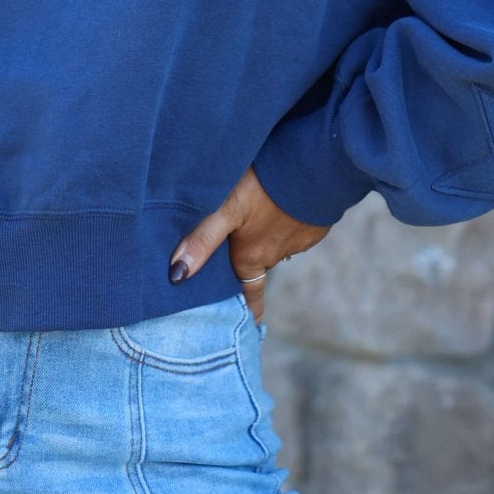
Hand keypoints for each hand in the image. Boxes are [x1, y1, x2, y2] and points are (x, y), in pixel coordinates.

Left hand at [168, 166, 331, 323]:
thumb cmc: (266, 187)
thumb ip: (203, 239)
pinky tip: (280, 206)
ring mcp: (299, 240)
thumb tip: (176, 275)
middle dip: (249, 268)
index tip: (250, 327)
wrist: (317, 166)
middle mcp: (276, 255)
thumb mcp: (227, 209)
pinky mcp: (314, 223)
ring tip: (258, 226)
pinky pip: (295, 229)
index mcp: (252, 257)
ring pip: (276, 246)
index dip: (248, 310)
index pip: (249, 294)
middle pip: (258, 267)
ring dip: (267, 240)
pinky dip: (286, 223)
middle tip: (240, 265)